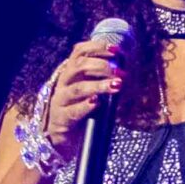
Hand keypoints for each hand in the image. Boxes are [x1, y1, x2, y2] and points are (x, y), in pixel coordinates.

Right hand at [41, 35, 127, 151]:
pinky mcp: (61, 118)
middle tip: (120, 72)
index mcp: (71, 72)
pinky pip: (73, 111)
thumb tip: (123, 71)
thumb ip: (101, 79)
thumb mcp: (90, 89)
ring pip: (77, 88)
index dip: (97, 48)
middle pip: (78, 66)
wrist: (62, 135)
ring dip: (99, 85)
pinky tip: (97, 103)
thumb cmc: (80, 108)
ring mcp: (60, 100)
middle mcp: (63, 82)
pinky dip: (86, 106)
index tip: (116, 50)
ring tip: (116, 85)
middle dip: (101, 66)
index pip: (79, 51)